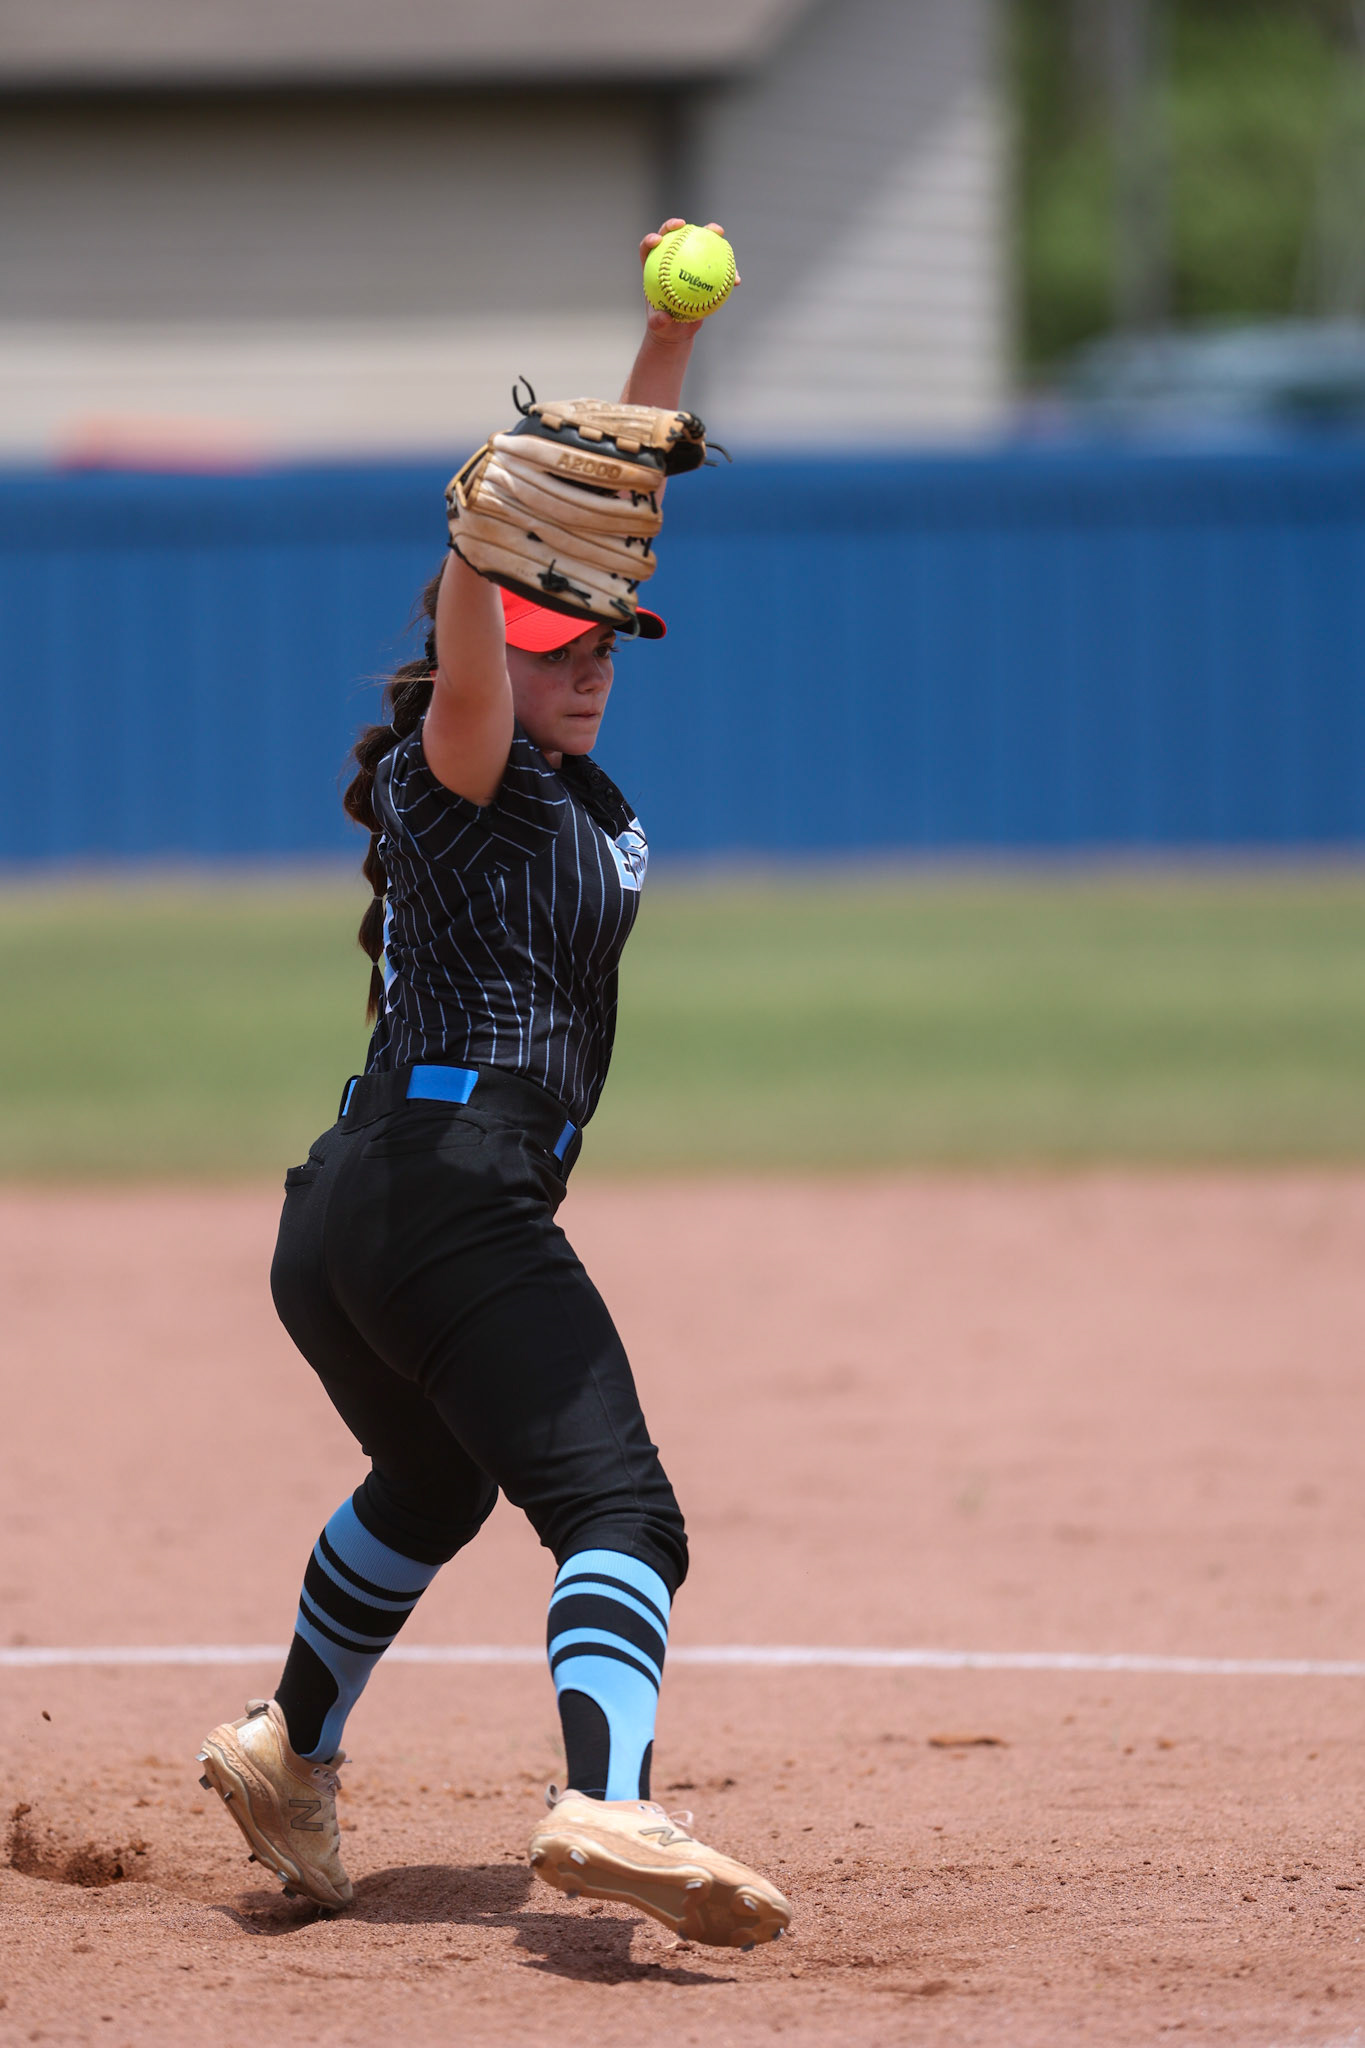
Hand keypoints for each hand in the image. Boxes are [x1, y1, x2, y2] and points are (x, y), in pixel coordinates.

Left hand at [638, 218, 739, 341]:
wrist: (677, 330)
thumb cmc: (664, 328)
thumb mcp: (659, 328)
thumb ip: (658, 323)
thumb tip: (665, 318)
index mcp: (654, 270)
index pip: (649, 249)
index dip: (651, 239)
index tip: (658, 240)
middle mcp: (669, 262)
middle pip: (672, 237)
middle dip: (678, 226)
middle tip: (687, 224)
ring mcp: (687, 264)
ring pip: (698, 243)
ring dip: (710, 234)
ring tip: (721, 233)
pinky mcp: (702, 272)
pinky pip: (716, 268)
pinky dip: (727, 271)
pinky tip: (736, 280)